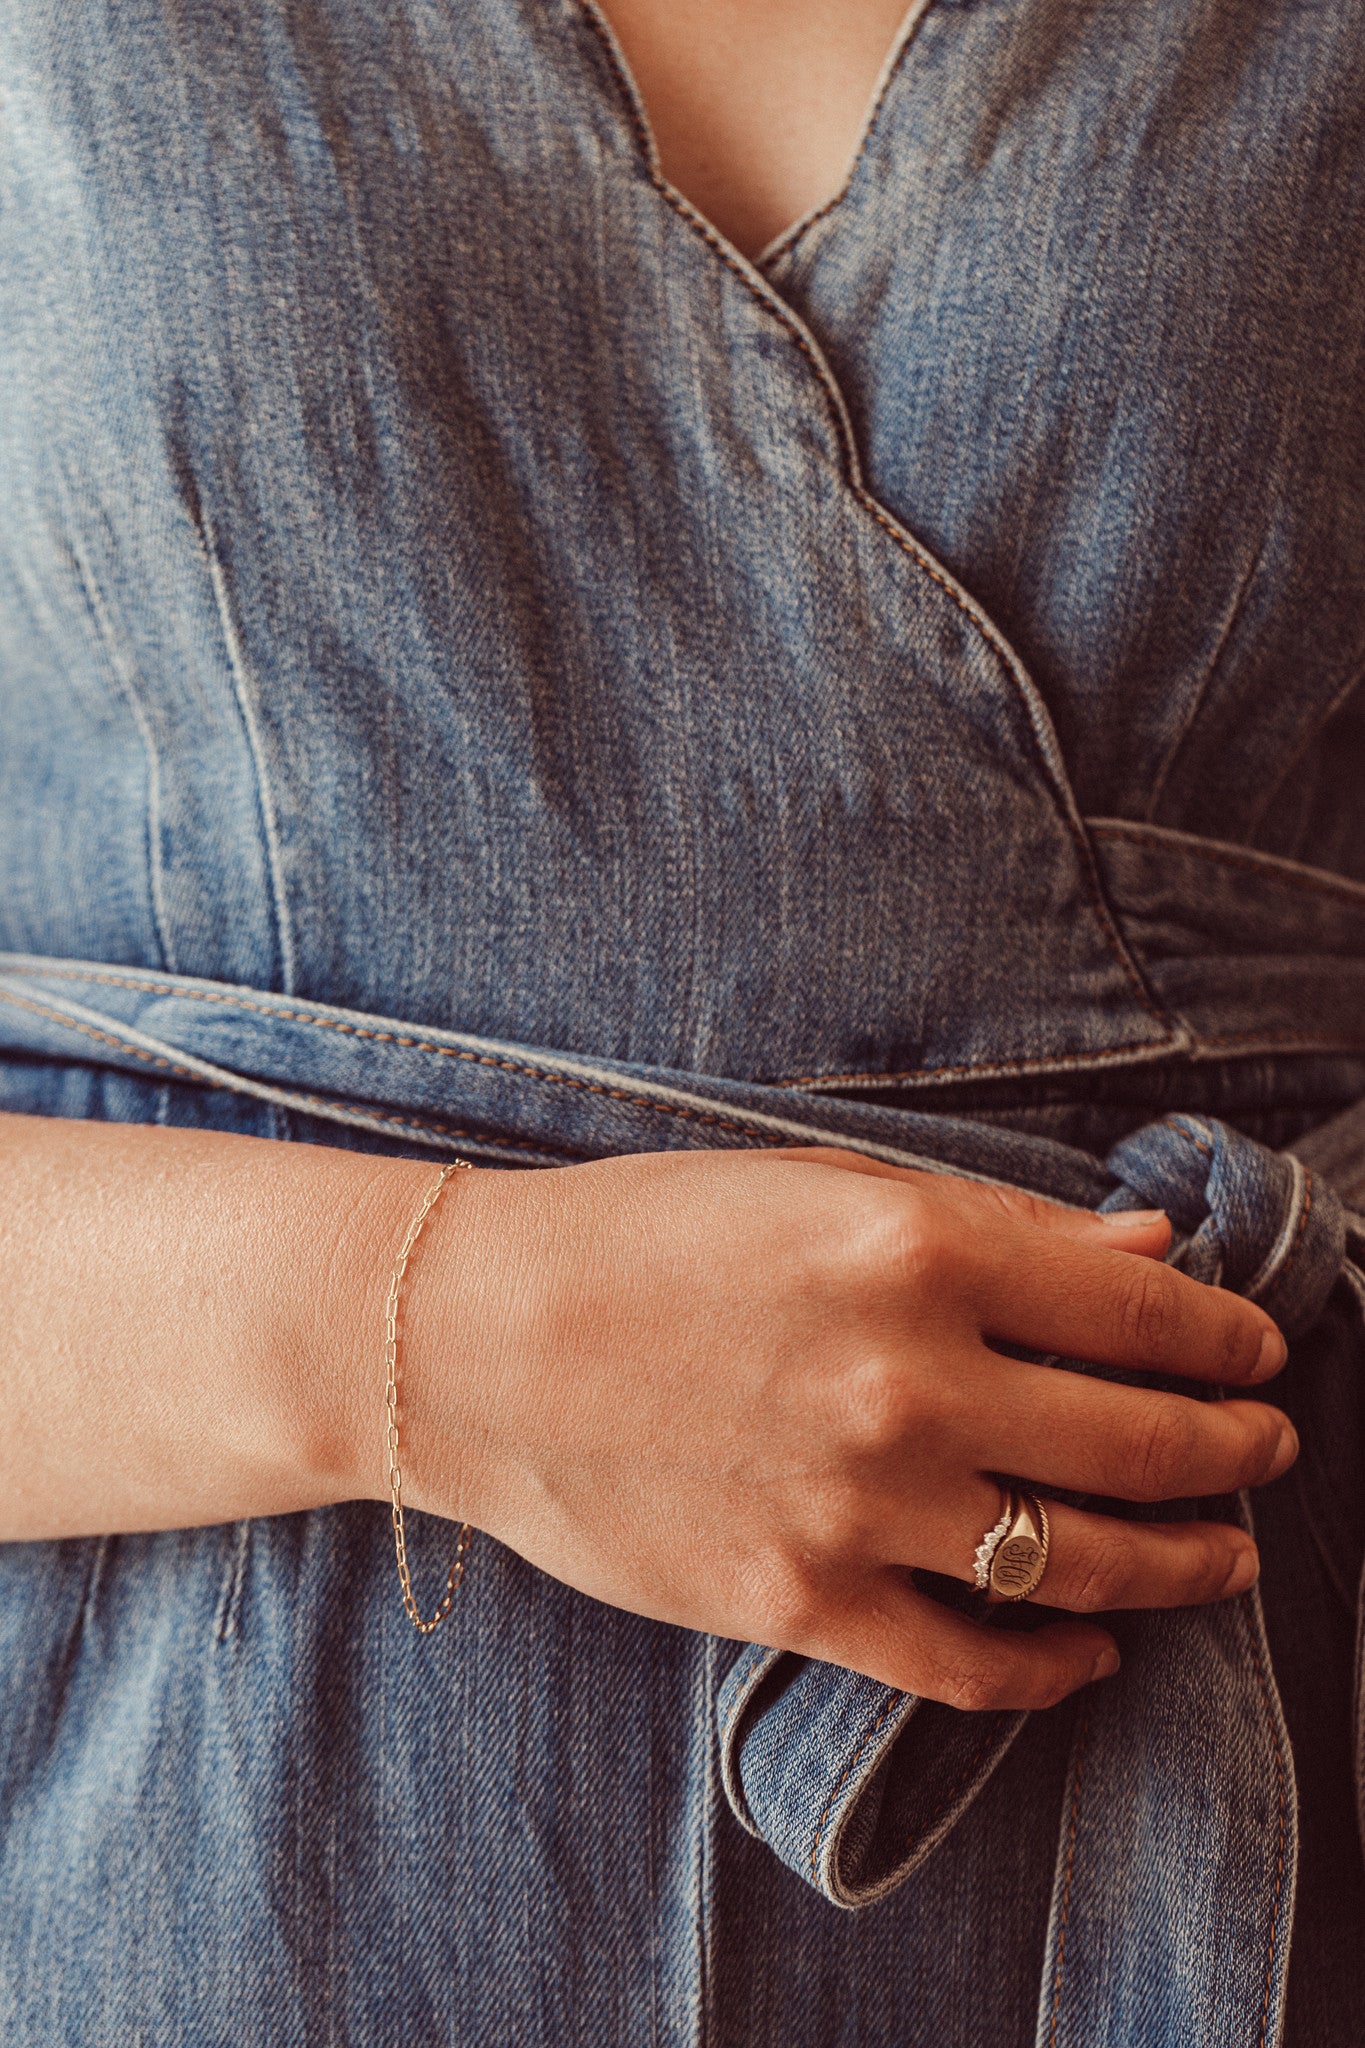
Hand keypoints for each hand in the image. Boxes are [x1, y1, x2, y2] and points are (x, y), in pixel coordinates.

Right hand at [389, 1145, 1294, 1711]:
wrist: (471, 1338)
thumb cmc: (641, 1234)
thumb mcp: (817, 1188)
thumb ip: (995, 1225)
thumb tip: (1145, 1260)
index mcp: (916, 1249)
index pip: (1140, 1314)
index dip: (1225, 1339)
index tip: (1256, 1352)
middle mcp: (908, 1381)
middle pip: (1139, 1442)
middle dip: (1232, 1450)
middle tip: (1265, 1449)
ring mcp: (856, 1504)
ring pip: (1083, 1562)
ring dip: (1183, 1562)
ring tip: (1224, 1556)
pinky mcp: (798, 1600)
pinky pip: (967, 1660)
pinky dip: (1050, 1668)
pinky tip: (1091, 1655)